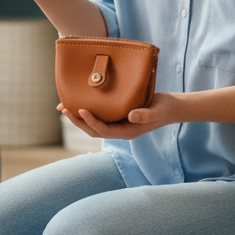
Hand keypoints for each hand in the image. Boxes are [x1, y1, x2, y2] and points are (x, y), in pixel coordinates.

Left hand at [59, 92, 180, 140]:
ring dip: (78, 117)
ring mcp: (118, 124)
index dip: (91, 121)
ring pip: (93, 124)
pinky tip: (79, 102)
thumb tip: (130, 116)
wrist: (171, 107)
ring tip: (63, 106)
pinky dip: (87, 111)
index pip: (104, 130)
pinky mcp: (117, 116)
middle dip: (77, 121)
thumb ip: (145, 115)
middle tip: (63, 108)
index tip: (80, 109)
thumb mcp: (157, 110)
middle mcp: (120, 130)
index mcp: (127, 132)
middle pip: (93, 130)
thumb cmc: (165, 108)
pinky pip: (99, 116)